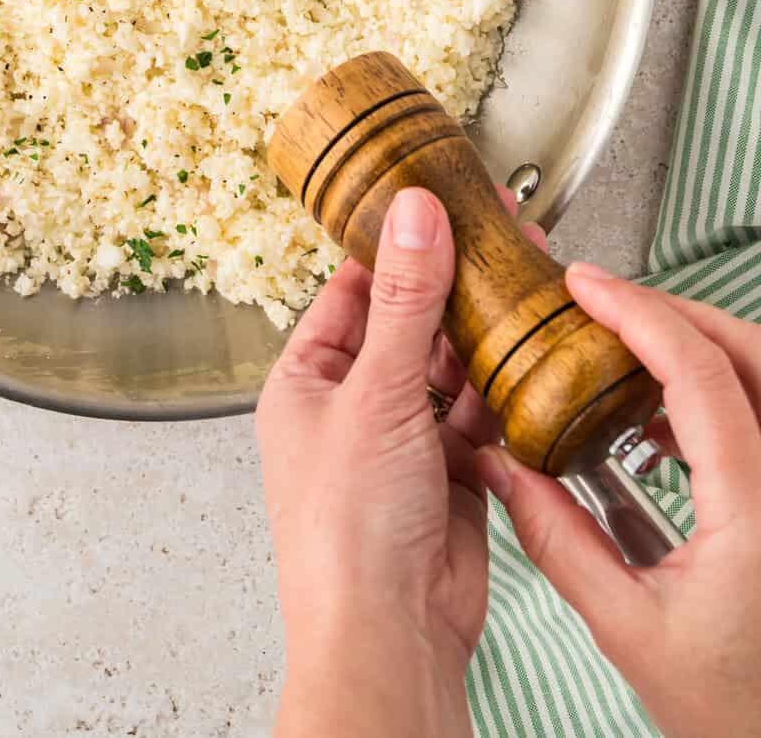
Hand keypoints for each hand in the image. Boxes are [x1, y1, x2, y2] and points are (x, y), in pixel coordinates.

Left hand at [257, 186, 538, 737]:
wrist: (389, 632)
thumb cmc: (347, 528)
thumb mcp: (377, 392)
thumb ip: (404, 299)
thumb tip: (413, 215)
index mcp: (305, 381)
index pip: (350, 289)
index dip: (395, 245)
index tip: (437, 201)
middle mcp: (351, 407)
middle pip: (407, 322)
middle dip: (452, 283)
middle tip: (501, 232)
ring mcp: (401, 441)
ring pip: (448, 367)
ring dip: (484, 332)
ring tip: (527, 279)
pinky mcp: (449, 474)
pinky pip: (479, 413)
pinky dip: (503, 387)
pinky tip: (529, 353)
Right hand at [475, 264, 760, 737]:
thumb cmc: (737, 712)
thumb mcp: (631, 630)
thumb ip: (562, 542)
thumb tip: (507, 471)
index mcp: (755, 510)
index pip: (700, 374)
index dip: (638, 313)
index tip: (586, 285)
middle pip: (747, 351)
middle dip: (672, 311)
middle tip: (602, 302)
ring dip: (698, 344)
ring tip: (625, 347)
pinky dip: (717, 387)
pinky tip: (664, 413)